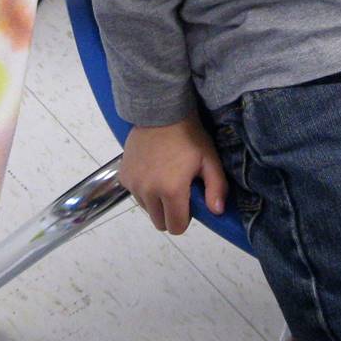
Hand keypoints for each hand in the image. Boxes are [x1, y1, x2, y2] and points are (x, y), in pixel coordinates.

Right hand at [119, 118, 227, 235]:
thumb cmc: (189, 136)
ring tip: (164, 178)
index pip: (176, 227)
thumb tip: (217, 212)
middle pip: (159, 222)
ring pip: (146, 208)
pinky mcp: (123, 176)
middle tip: (178, 191)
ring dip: (156, 201)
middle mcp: (148, 191)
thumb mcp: (209, 160)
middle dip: (170, 212)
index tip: (189, 202)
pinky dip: (143, 189)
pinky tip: (152, 171)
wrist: (160, 112)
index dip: (185, 218)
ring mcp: (133, 184)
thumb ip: (216, 188)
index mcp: (171, 191)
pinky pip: (135, 194)